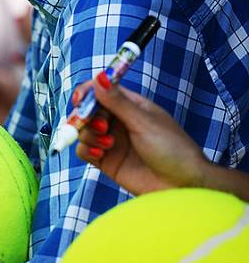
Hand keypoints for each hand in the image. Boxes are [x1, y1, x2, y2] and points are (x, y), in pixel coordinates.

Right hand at [73, 78, 210, 194]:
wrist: (183, 185)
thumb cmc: (172, 149)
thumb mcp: (144, 122)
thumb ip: (118, 102)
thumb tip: (100, 77)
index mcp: (131, 106)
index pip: (101, 91)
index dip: (87, 93)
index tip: (80, 101)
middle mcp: (118, 121)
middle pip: (87, 111)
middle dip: (86, 117)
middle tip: (100, 127)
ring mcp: (111, 141)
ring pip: (83, 131)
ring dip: (90, 135)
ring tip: (108, 144)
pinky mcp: (106, 161)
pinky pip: (84, 151)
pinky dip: (87, 150)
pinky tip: (101, 154)